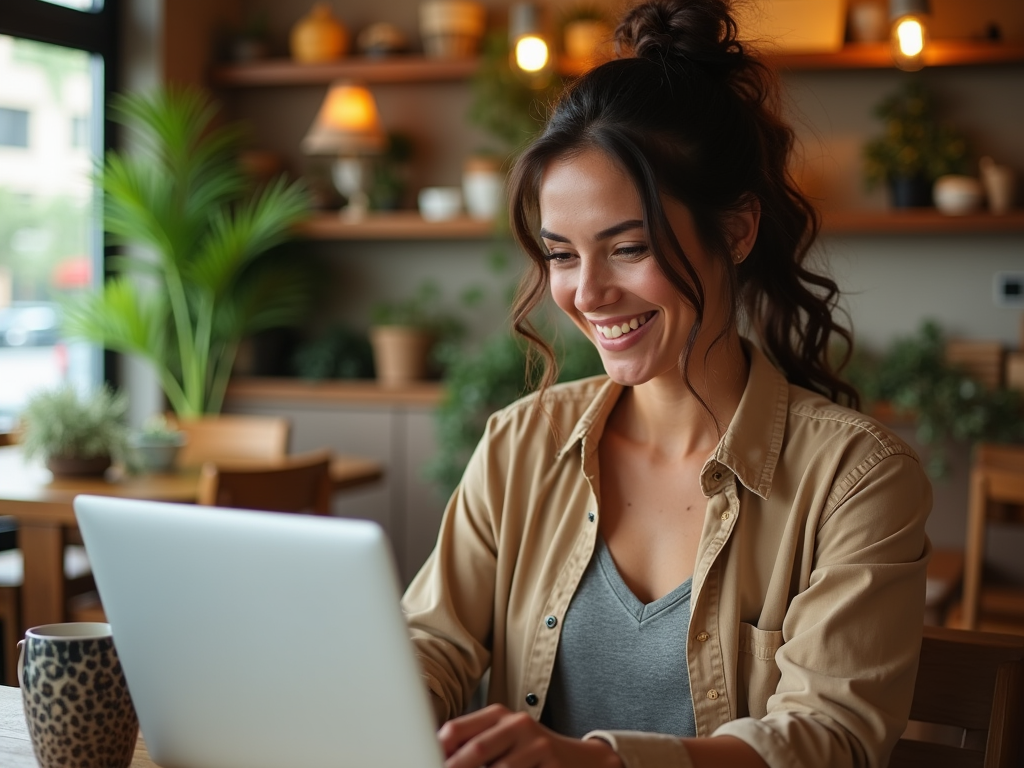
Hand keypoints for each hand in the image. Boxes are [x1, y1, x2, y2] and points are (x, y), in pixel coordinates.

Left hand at [439, 704, 622, 767]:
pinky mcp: (551, 765)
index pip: (458, 729)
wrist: (581, 760)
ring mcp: (537, 745)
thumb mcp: (502, 739)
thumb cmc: (530, 751)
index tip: (421, 760)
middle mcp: (517, 724)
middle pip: (476, 750)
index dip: (438, 749)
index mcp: (498, 715)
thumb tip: (434, 750)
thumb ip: (472, 742)